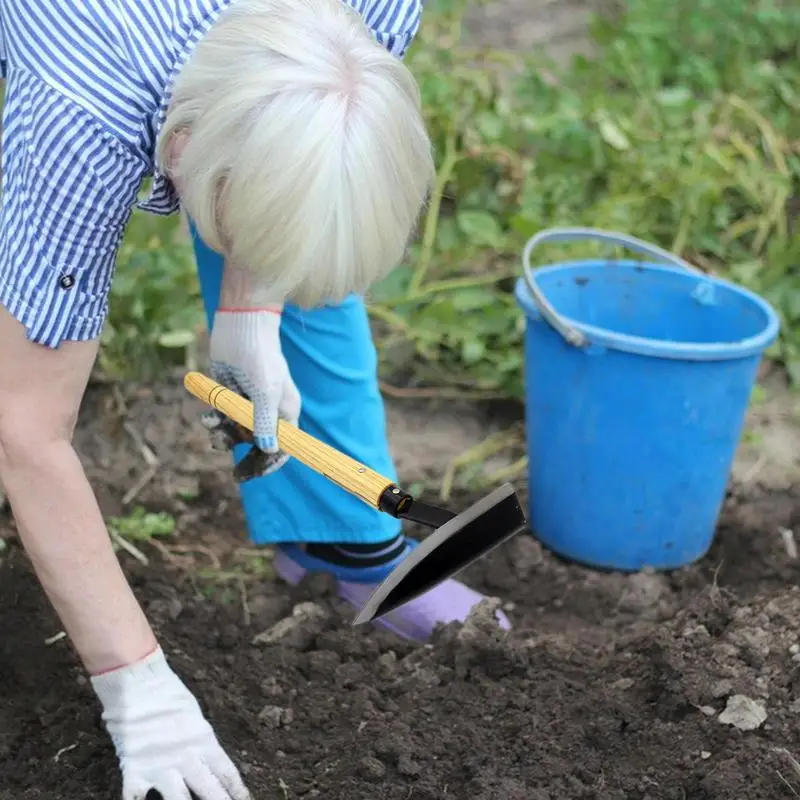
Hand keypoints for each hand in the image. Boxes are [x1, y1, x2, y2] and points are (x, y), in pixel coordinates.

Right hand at [90, 647, 250, 799]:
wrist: (140, 685)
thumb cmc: (169, 695)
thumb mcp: (195, 717)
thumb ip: (201, 741)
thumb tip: (209, 761)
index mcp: (204, 741)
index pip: (226, 772)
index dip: (237, 790)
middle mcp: (186, 757)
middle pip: (209, 790)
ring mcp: (160, 766)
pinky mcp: (134, 770)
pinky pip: (135, 798)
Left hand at [207, 307, 300, 478]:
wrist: (240, 327)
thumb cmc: (258, 357)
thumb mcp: (265, 391)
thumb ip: (265, 421)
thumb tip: (270, 449)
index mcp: (285, 411)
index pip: (285, 446)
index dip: (272, 462)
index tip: (257, 473)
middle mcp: (269, 411)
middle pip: (260, 445)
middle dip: (247, 457)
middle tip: (235, 475)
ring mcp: (248, 405)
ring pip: (237, 433)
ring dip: (225, 438)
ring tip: (214, 432)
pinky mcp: (230, 397)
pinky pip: (222, 419)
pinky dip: (214, 422)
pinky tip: (208, 418)